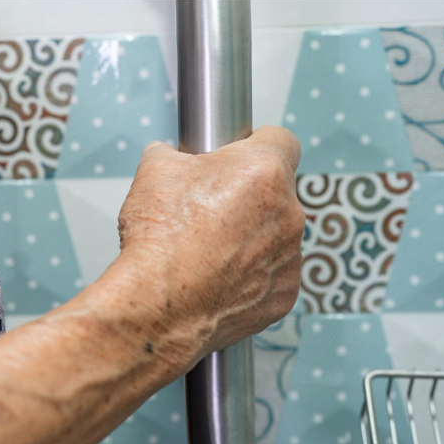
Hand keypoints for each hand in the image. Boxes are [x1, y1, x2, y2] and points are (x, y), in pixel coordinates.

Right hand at [106, 126, 303, 365]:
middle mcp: (288, 212)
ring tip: (206, 250)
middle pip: (275, 192)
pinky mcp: (283, 295)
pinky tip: (215, 278)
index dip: (257, 144)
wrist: (158, 304)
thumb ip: (171, 154)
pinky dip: (249, 276)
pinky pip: (271, 275)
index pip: (281, 139)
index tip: (240, 154)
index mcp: (263, 171)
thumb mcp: (153, 171)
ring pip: (274, 235)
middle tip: (207, 209)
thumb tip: (168, 156)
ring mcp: (290, 257)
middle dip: (246, 196)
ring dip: (249, 238)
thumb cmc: (159, 239)